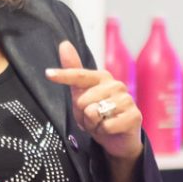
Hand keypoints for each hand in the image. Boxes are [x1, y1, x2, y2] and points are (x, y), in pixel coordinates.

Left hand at [45, 40, 142, 162]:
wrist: (117, 138)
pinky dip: (104, 132)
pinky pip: (106, 126)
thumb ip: (73, 71)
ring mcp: (126, 100)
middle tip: (91, 118)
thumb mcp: (81, 94)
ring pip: (94, 114)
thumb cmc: (98, 114)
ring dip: (93, 124)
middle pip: (82, 101)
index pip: (79, 75)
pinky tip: (110, 130)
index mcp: (102, 77)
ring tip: (101, 123)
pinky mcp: (134, 116)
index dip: (63, 75)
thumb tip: (64, 44)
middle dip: (82, 115)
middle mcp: (116, 85)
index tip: (48, 74)